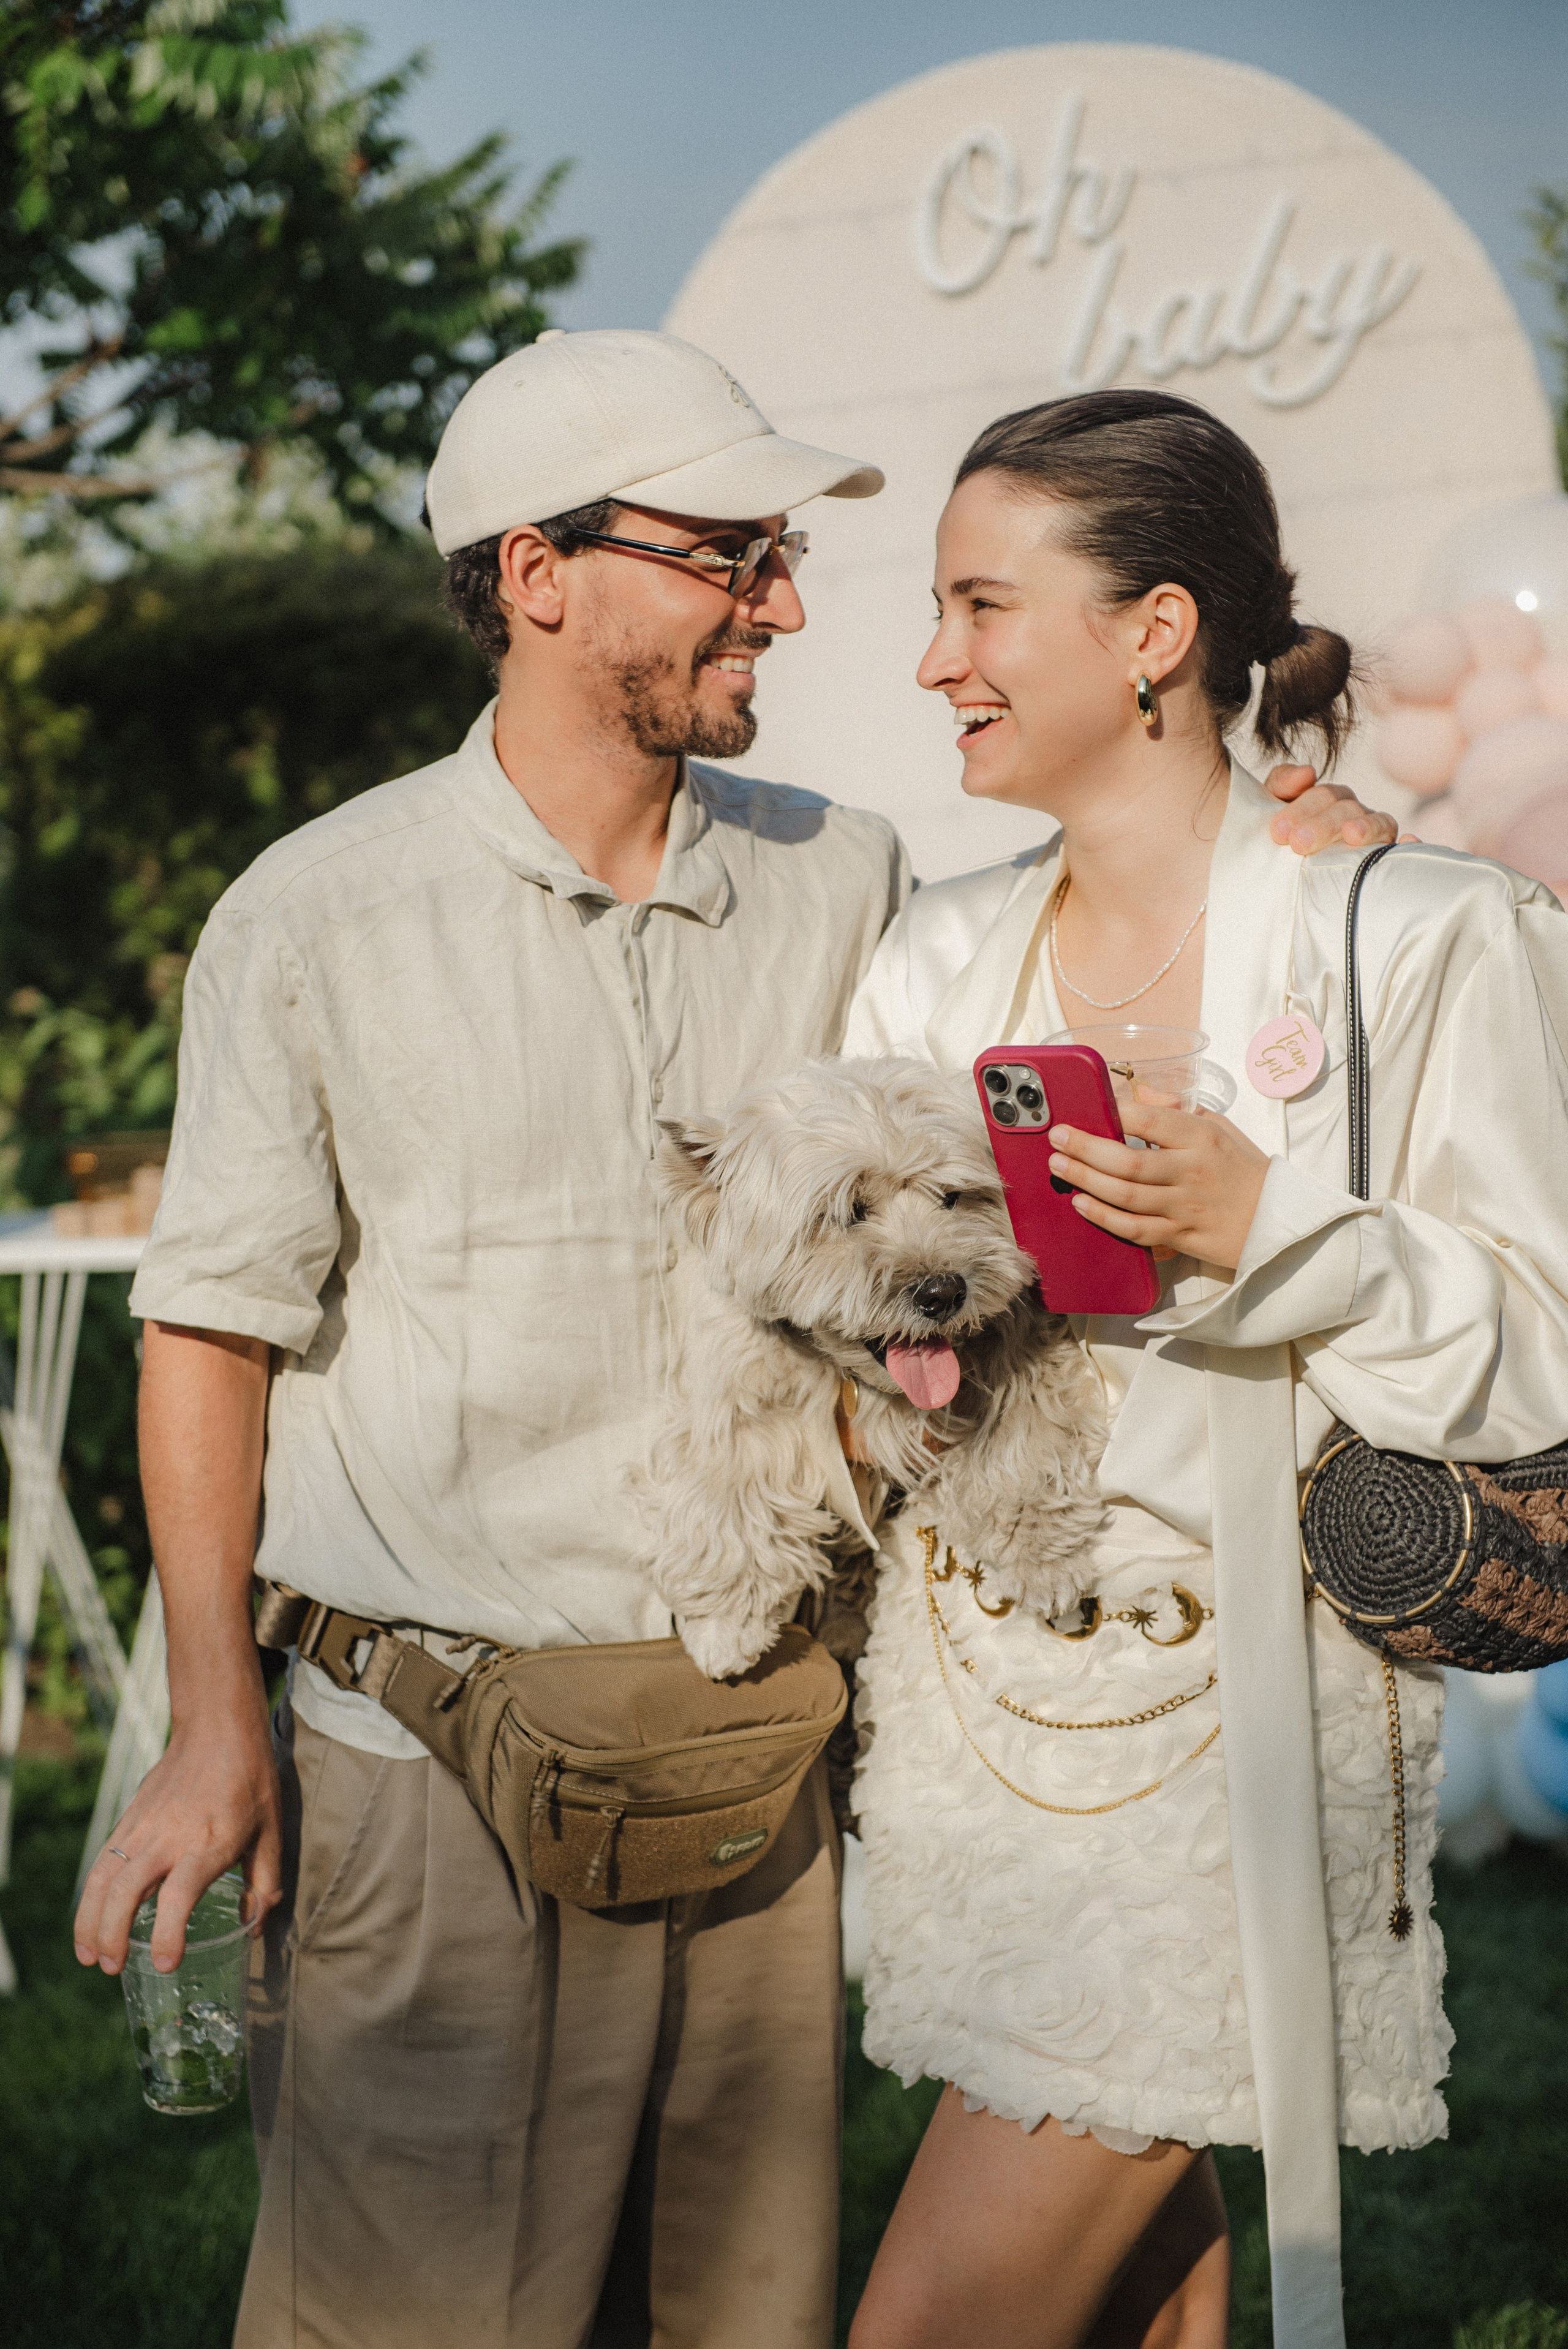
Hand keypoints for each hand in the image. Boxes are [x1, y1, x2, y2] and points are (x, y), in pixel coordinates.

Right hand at [73, 1689, 281, 1976]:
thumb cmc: (251, 1780)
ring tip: (88, 1957)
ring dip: (90, 1921)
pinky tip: (91, 1919)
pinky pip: (102, 1861)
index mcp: (210, 1843)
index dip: (168, 1934)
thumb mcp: (271, 1831)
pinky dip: (91, 1895)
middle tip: (112, 1968)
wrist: (217, 1728)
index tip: (165, 1964)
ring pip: (103, 1878)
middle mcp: (170, 1837)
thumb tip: (254, 1927)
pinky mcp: (128, 1818)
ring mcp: (144, 1826)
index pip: (179, 1895)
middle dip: (111, 1936)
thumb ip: (265, 1882)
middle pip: (126, 1892)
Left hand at [1048, 1101, 1269, 1271]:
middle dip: (1085, 1148)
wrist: (1277, 1220)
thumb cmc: (1244, 1169)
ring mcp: (1185, 1207)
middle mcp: (1191, 1172)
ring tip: (1059, 1166)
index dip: (1114, 1111)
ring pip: (1126, 1197)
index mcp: (1202, 1138)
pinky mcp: (1180, 1236)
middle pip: (1128, 1161)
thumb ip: (1177, 1110)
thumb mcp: (1220, 1127)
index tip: (1089, 1107)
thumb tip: (1138, 1093)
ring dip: (1086, 1180)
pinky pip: (1135, 1229)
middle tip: (1057, 1138)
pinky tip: (1081, 1204)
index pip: (1151, 1119)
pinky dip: (1104, 1218)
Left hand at [1264, 763, 1398, 854]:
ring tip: (1351, 835)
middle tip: (1299, 843)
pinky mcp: (1387, 859)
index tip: (1279, 832)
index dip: (1301, 809)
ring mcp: (1375, 835)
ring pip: (1379, 822)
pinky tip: (1408, 841)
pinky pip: (1404, 849)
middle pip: (1347, 809)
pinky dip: (1411, 843)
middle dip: (1323, 824)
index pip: (1323, 795)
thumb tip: (1306, 772)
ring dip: (1366, 827)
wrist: (1284, 882)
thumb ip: (1282, 785)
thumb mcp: (1272, 811)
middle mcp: (1355, 813)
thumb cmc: (1284, 840)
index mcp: (1329, 800)